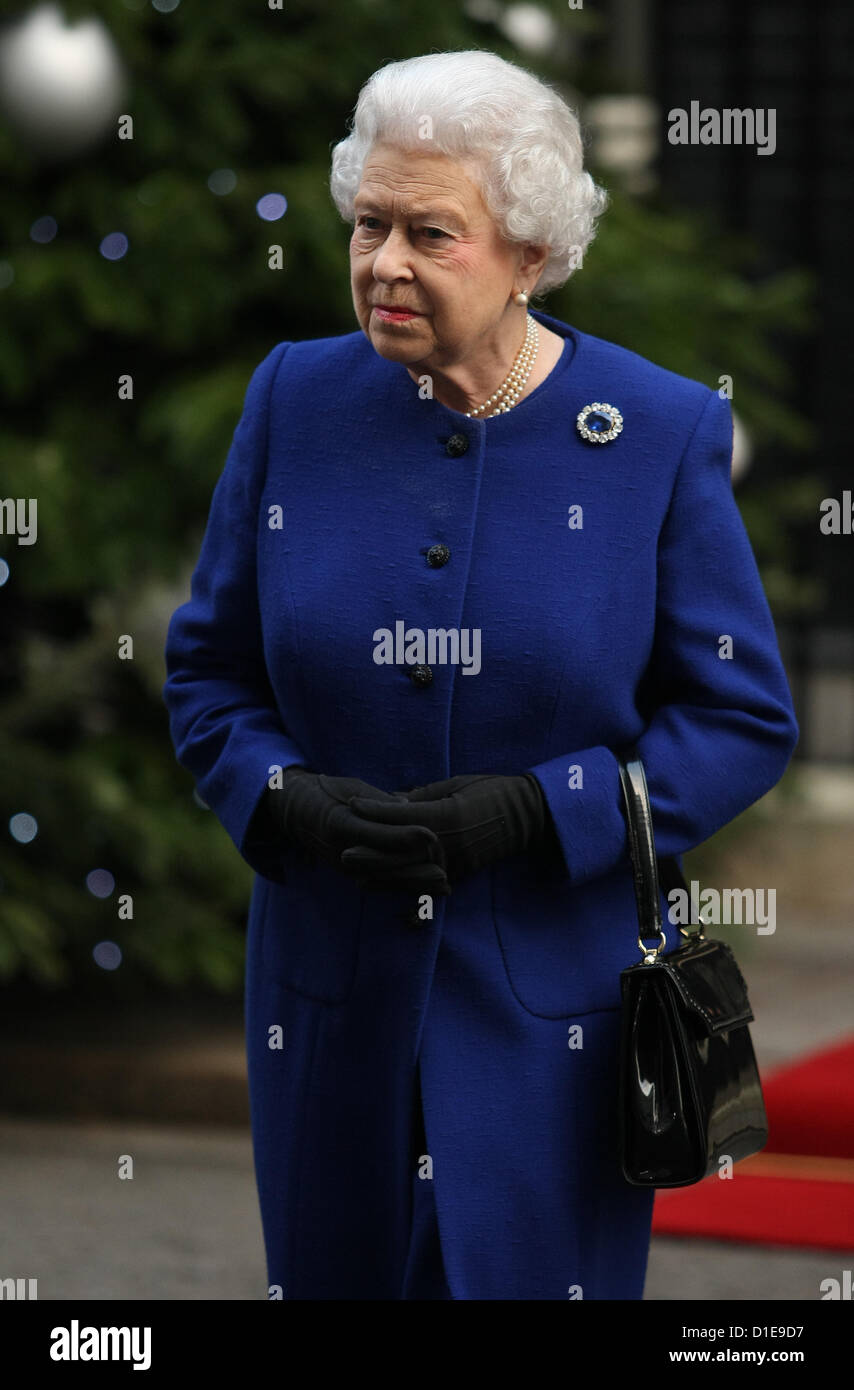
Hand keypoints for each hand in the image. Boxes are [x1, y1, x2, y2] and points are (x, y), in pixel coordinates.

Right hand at [262, 768, 450, 893]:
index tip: (431, 833)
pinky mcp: (352, 874)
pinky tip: (428, 894)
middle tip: (444, 870)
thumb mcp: (351, 787)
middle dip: (414, 870)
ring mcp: (346, 866)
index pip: (376, 833)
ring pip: (384, 881)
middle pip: (382, 865)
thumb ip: (379, 800)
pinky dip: (404, 891)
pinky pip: (380, 886)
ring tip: (443, 887)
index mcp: (341, 823)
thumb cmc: (329, 792)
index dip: (405, 835)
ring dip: (414, 886)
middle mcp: (342, 850)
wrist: (298, 813)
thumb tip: (407, 805)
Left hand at [344, 772, 551, 883]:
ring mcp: (454, 863)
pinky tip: (396, 907)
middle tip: (342, 853)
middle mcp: (447, 844)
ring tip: (358, 878)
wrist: (528, 816)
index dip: (375, 810)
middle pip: (400, 852)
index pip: (401, 815)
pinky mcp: (461, 875)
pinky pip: (432, 890)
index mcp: (446, 815)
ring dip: (384, 878)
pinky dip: (412, 898)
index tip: (351, 805)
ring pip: (412, 876)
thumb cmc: (492, 790)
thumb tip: (393, 801)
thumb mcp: (455, 785)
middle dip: (370, 853)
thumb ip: (423, 795)